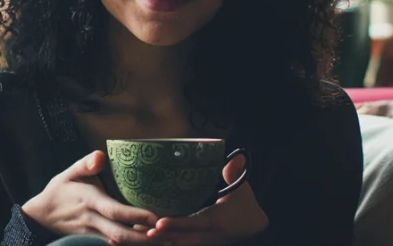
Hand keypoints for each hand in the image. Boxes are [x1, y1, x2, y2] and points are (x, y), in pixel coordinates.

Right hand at [22, 150, 159, 244]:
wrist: (40, 216)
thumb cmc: (60, 191)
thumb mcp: (69, 173)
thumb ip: (86, 163)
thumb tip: (101, 155)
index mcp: (89, 200)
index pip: (114, 211)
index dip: (135, 216)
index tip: (155, 217)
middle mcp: (91, 220)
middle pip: (120, 234)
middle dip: (144, 238)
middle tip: (167, 235)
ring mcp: (91, 234)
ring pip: (118, 244)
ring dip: (140, 245)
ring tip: (165, 241)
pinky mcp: (92, 241)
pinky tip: (147, 244)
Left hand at [144, 154, 267, 244]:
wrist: (255, 229)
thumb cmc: (245, 205)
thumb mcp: (242, 189)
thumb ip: (235, 173)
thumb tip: (238, 156)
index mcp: (217, 220)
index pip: (196, 223)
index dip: (178, 224)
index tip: (160, 223)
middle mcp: (208, 235)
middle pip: (182, 239)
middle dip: (162, 236)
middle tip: (141, 229)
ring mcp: (204, 242)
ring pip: (180, 245)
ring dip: (160, 241)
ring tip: (137, 233)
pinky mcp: (199, 244)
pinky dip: (165, 244)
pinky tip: (145, 238)